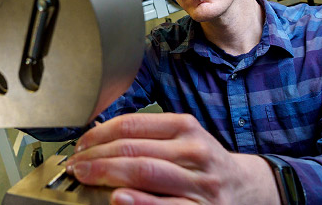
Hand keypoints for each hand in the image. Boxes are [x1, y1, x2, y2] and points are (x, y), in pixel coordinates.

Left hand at [66, 113, 279, 204]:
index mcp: (186, 127)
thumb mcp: (183, 138)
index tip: (81, 144)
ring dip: (108, 175)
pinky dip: (139, 202)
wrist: (246, 187)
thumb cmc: (204, 162)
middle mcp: (194, 150)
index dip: (100, 134)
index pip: (133, 124)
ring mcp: (200, 182)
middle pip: (135, 149)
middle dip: (97, 157)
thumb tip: (99, 134)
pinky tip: (118, 198)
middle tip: (75, 164)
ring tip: (85, 177)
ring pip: (146, 173)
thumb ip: (149, 135)